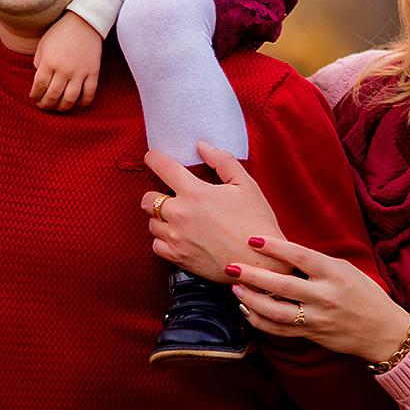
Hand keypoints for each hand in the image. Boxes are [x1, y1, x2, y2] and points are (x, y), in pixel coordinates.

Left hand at [29, 10, 101, 109]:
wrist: (84, 21)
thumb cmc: (60, 31)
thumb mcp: (43, 44)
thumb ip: (39, 62)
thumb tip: (39, 79)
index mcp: (49, 62)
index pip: (39, 86)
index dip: (35, 95)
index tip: (34, 98)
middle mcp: (63, 70)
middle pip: (52, 95)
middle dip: (46, 104)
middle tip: (43, 106)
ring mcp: (79, 72)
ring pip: (70, 99)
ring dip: (63, 107)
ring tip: (59, 108)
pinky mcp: (93, 72)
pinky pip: (89, 93)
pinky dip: (84, 103)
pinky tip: (79, 105)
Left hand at [140, 141, 285, 281]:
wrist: (261, 263)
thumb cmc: (256, 222)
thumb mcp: (246, 184)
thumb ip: (222, 161)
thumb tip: (202, 146)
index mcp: (195, 193)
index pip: (162, 166)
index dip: (153, 158)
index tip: (153, 157)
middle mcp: (180, 215)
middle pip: (148, 198)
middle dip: (156, 193)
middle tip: (172, 195)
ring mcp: (177, 239)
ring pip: (151, 223)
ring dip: (161, 217)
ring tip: (179, 217)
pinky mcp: (178, 258)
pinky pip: (156, 245)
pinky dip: (163, 239)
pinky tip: (179, 236)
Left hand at [228, 235, 409, 364]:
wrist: (384, 332)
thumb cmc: (363, 293)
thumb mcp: (344, 269)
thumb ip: (315, 263)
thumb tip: (281, 253)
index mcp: (335, 273)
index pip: (300, 256)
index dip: (275, 248)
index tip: (252, 239)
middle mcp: (326, 296)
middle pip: (283, 285)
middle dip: (253, 275)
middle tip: (231, 266)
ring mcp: (318, 319)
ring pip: (277, 312)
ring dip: (252, 301)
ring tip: (235, 288)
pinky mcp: (313, 336)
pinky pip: (280, 331)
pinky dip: (260, 322)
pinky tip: (247, 310)